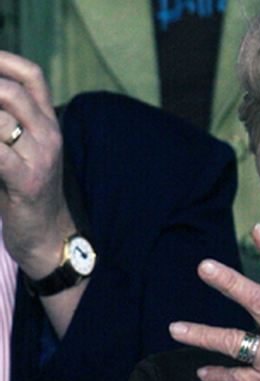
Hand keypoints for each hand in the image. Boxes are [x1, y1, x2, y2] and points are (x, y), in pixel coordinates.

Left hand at [0, 51, 75, 277]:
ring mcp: (40, 157)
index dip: (2, 60)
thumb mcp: (24, 152)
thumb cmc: (27, 193)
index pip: (32, 77)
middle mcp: (50, 135)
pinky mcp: (26, 180)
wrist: (50, 237)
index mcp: (50, 125)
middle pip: (10, 91)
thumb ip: (7, 125)